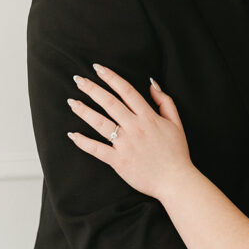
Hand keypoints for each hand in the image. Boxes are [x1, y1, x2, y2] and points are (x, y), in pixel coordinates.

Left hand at [67, 66, 190, 197]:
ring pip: (100, 122)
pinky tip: (72, 134)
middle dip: (92, 89)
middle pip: (109, 103)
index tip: (98, 68)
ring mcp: (125, 144)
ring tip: (72, 102)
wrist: (175, 180)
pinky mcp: (118, 161)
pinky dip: (83, 142)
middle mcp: (135, 127)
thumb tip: (152, 84)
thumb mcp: (176, 123)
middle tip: (78, 80)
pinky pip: (97, 149)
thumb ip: (165, 101)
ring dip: (84, 111)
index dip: (111, 77)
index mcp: (148, 117)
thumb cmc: (177, 153)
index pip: (126, 91)